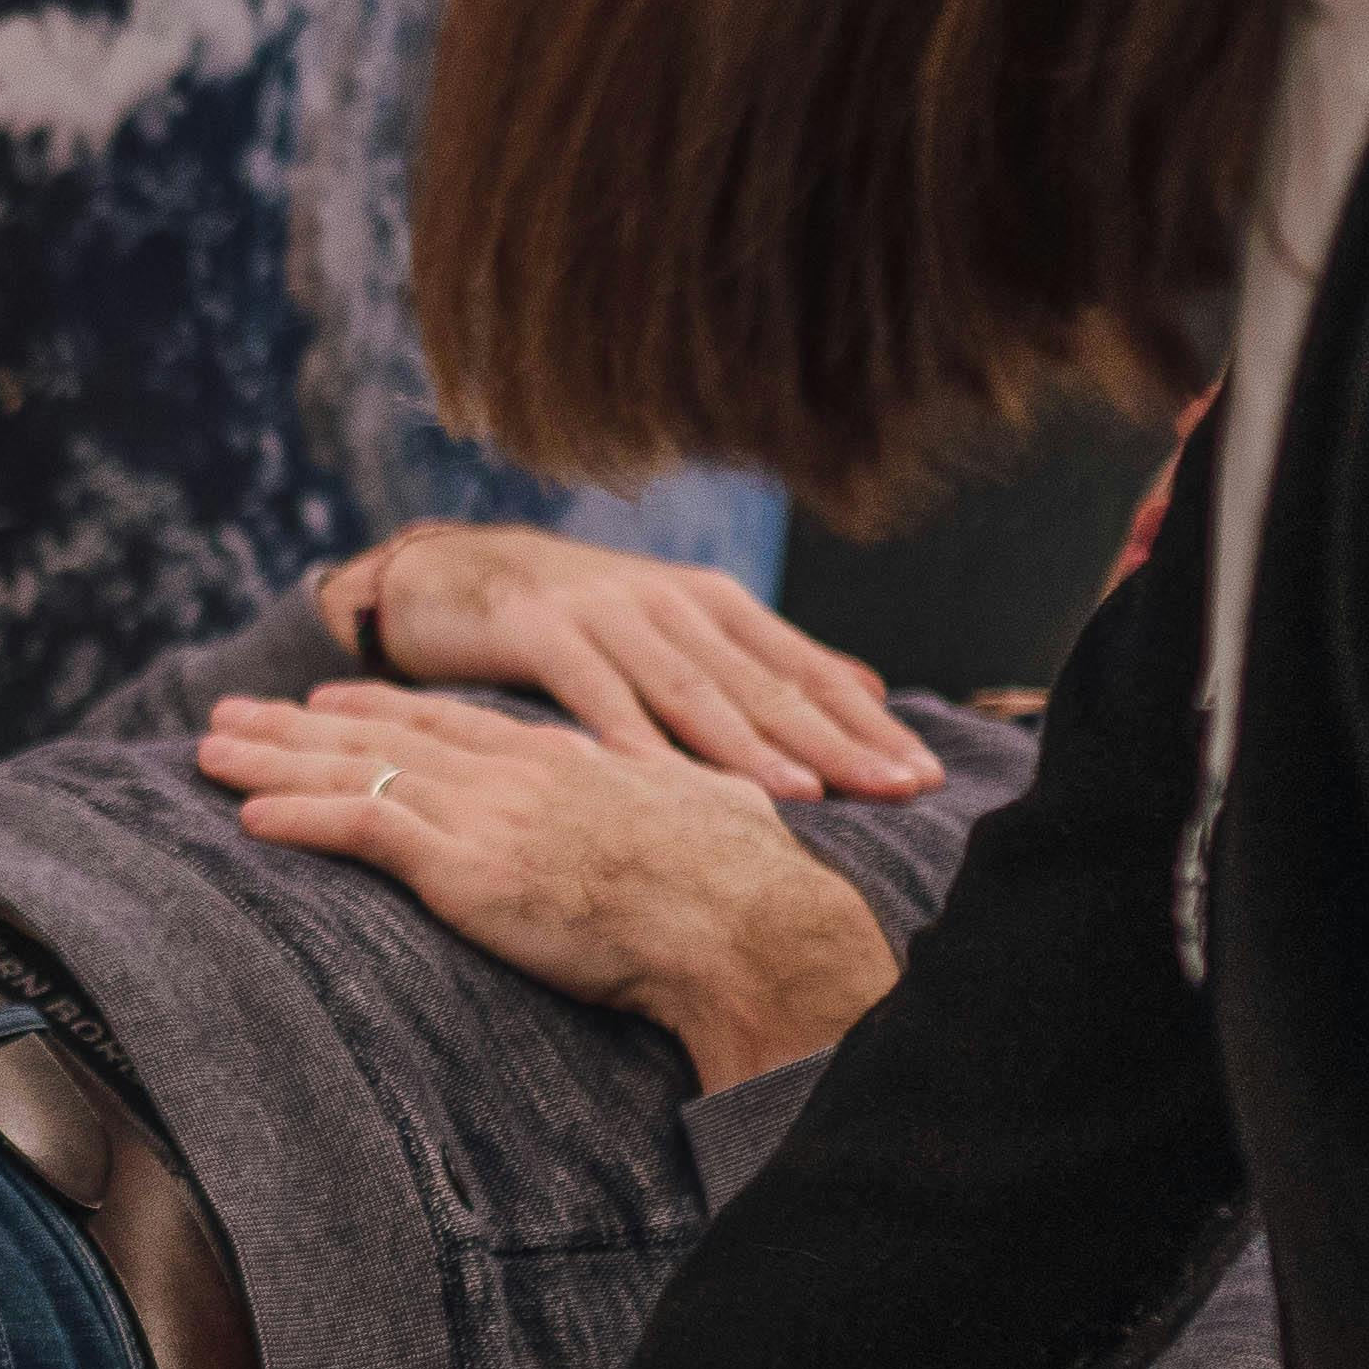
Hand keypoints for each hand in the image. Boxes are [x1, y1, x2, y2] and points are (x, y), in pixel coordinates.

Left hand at [201, 684, 901, 1090]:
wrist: (742, 919)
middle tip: (228, 714)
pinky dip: (300, 821)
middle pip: (380, 738)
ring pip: (354, 775)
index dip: (379, 711)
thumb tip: (716, 803)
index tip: (326, 701)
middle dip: (294, 726)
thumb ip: (687, 798)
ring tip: (207, 752)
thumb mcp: (713, 813)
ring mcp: (484, 816)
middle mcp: (511, 775)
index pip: (450, 723)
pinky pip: (362, 831)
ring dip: (271, 764)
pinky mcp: (466, 867)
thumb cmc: (744, 881)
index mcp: (564, 760)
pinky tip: (247, 820)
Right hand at [315, 524, 936, 798]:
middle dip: (838, 740)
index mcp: (712, 606)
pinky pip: (593, 695)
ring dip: (748, 744)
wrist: (443, 577)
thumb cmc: (569, 621)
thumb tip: (868, 689)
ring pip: (692, 690)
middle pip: (766, 684)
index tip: (924, 777)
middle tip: (899, 789)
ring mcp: (607, 614)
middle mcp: (671, 603)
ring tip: (803, 791)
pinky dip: (630, 738)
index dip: (866, 725)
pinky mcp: (538, 631)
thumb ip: (762, 662)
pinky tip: (661, 782)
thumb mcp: (675, 631)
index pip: (806, 673)